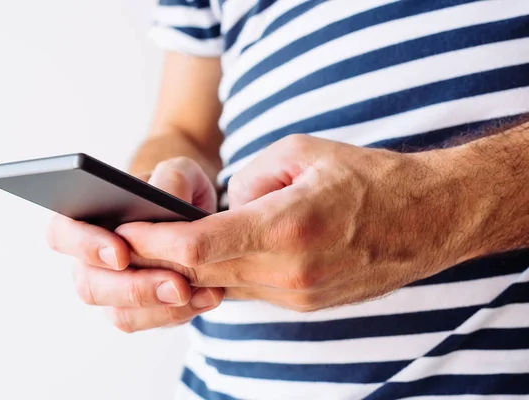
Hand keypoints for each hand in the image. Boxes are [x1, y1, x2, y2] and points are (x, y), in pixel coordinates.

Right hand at [46, 157, 222, 331]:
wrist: (198, 218)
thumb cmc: (176, 191)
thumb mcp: (180, 173)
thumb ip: (170, 178)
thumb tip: (163, 199)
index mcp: (87, 218)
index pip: (62, 233)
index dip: (85, 246)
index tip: (121, 253)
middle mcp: (91, 260)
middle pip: (89, 284)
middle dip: (133, 288)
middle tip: (175, 285)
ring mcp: (113, 289)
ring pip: (119, 313)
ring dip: (159, 308)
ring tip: (195, 292)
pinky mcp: (140, 311)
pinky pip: (149, 323)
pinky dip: (178, 314)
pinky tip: (208, 297)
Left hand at [116, 135, 469, 311]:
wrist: (428, 219)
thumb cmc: (371, 178)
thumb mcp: (302, 153)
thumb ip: (249, 180)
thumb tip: (222, 205)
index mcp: (287, 228)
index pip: (199, 247)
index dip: (154, 242)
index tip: (126, 231)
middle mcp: (290, 273)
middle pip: (201, 274)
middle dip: (159, 260)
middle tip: (128, 241)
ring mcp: (298, 295)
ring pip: (222, 287)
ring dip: (188, 270)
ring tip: (160, 248)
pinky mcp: (305, 304)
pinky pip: (249, 292)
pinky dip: (222, 276)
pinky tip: (209, 259)